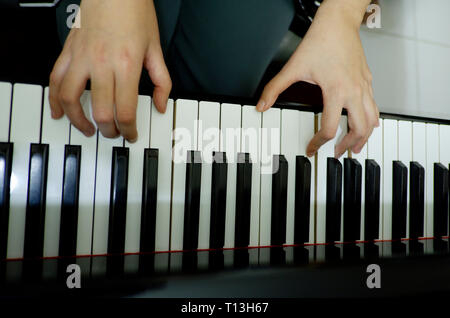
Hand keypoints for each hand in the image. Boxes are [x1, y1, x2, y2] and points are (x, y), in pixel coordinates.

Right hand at [49, 0, 170, 141]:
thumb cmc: (136, 15)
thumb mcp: (156, 49)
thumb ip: (162, 81)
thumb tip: (161, 105)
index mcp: (127, 65)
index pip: (125, 111)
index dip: (129, 129)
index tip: (132, 134)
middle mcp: (102, 64)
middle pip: (101, 111)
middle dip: (109, 130)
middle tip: (115, 133)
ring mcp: (81, 58)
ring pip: (71, 99)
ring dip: (78, 121)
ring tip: (88, 129)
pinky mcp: (68, 52)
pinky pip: (55, 79)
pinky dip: (55, 99)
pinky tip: (58, 111)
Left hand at [256, 0, 378, 157]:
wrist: (338, 22)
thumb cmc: (320, 41)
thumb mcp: (293, 67)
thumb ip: (275, 88)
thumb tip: (262, 105)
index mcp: (336, 91)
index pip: (329, 128)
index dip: (318, 143)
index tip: (311, 148)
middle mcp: (353, 91)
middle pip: (358, 129)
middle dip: (347, 145)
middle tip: (338, 153)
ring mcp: (364, 86)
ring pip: (372, 119)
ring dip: (364, 136)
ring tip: (356, 146)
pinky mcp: (368, 80)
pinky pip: (374, 106)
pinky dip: (371, 119)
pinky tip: (367, 123)